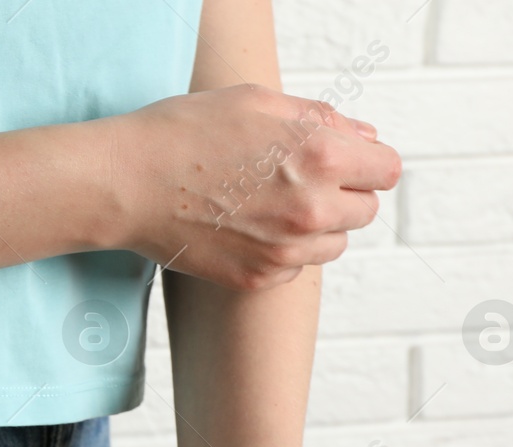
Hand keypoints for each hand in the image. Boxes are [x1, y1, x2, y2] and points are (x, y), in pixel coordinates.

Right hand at [107, 83, 400, 290]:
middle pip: (365, 211)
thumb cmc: (185, 133)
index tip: (345, 162)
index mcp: (321, 155)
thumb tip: (366, 138)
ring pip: (333, 244)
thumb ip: (323, 119)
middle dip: (341, 194)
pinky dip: (281, 252)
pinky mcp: (257, 278)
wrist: (126, 184)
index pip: (386, 170)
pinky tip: (244, 228)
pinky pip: (295, 269)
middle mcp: (311, 209)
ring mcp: (285, 251)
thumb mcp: (258, 101)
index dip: (366, 162)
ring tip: (267, 205)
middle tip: (296, 181)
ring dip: (314, 227)